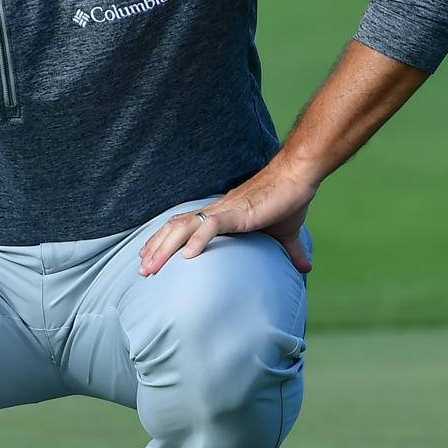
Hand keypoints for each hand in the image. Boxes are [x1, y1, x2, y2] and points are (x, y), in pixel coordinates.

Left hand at [138, 160, 319, 276]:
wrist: (298, 177)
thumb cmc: (288, 200)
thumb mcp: (286, 233)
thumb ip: (290, 251)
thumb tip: (305, 268)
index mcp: (220, 216)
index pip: (183, 228)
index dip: (164, 242)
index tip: (149, 259)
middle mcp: (215, 212)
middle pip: (175, 229)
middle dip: (155, 250)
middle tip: (141, 271)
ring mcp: (224, 211)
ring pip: (185, 228)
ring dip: (165, 248)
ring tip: (151, 268)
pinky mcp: (238, 213)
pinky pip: (212, 226)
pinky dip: (197, 241)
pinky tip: (187, 257)